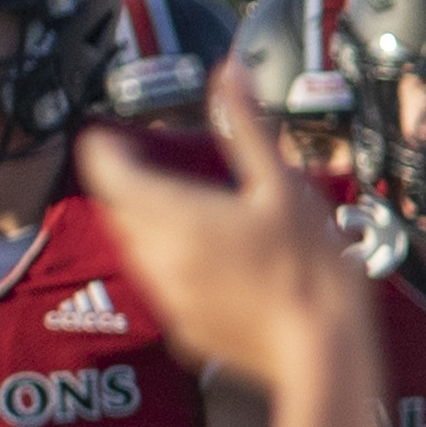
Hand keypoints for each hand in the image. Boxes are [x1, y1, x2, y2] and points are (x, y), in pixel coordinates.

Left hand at [68, 80, 373, 390]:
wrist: (323, 351)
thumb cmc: (310, 269)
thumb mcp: (283, 184)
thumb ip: (247, 127)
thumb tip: (229, 75)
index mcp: (174, 215)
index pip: (106, 171)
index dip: (102, 147)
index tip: (106, 133)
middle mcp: (156, 256)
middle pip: (118, 208)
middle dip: (128, 182)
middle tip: (154, 164)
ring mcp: (166, 295)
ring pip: (136, 245)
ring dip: (149, 222)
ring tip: (189, 208)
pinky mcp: (181, 326)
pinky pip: (160, 281)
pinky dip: (172, 260)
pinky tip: (214, 257)